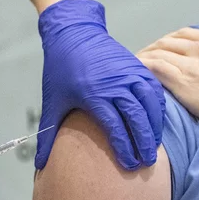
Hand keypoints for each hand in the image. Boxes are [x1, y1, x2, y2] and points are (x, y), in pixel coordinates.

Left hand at [36, 0, 165, 169]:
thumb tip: (40, 164)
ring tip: (154, 145)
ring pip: (149, 103)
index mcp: (93, 94)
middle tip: (147, 162)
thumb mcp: (52, 102)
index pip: (115, 126)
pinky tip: (157, 122)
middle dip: (143, 142)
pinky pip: (154, 89)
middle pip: (136, 117)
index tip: (128, 165)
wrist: (72, 33)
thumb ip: (48, 134)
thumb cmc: (60, 70)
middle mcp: (114, 83)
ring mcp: (128, 73)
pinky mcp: (137, 66)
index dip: (124, 148)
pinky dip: (158, 107)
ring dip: (154, 126)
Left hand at [137, 27, 198, 136]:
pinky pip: (155, 69)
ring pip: (157, 54)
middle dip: (150, 50)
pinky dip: (142, 68)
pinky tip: (133, 74)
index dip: (166, 42)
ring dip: (142, 59)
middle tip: (140, 60)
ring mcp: (191, 66)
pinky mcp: (183, 84)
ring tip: (131, 69)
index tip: (158, 50)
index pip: (181, 35)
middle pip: (165, 43)